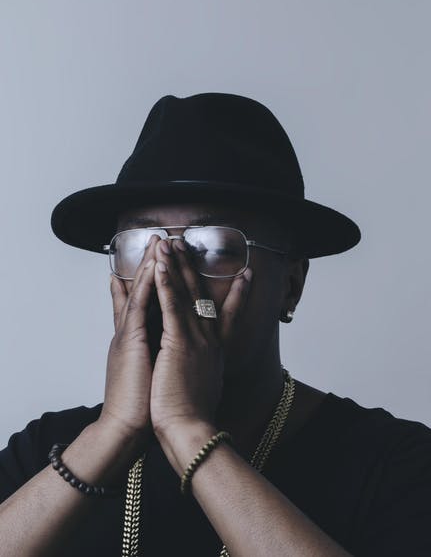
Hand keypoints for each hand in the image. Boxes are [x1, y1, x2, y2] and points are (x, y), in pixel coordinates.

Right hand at [98, 234, 159, 449]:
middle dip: (149, 263)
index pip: (140, 304)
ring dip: (148, 264)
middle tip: (157, 238)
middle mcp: (129, 333)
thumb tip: (166, 351)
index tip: (152, 260)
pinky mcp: (129, 341)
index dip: (146, 280)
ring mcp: (127, 335)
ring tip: (157, 241)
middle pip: (140, 290)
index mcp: (136, 340)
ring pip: (139, 291)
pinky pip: (138, 305)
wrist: (125, 430)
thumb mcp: (149, 374)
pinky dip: (146, 284)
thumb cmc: (143, 408)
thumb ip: (153, 356)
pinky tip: (154, 266)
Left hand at [150, 238, 252, 443]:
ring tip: (169, 242)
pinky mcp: (179, 342)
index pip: (229, 314)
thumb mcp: (207, 387)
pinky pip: (172, 306)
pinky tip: (159, 265)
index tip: (247, 274)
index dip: (238, 293)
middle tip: (186, 243)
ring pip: (186, 294)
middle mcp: (210, 340)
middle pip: (202, 295)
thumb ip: (209, 371)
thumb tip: (210, 369)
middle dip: (192, 266)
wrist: (190, 432)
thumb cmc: (194, 417)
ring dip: (176, 266)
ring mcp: (196, 339)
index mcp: (216, 351)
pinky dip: (165, 283)